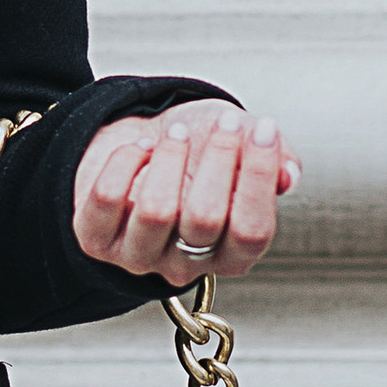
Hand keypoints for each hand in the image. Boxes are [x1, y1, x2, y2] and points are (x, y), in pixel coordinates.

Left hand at [72, 102, 295, 290]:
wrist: (140, 146)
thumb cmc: (197, 154)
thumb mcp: (243, 149)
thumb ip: (275, 162)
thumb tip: (288, 174)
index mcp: (232, 253)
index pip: (253, 231)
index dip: (260, 177)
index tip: (264, 129)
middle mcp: (187, 264)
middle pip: (205, 218)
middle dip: (219, 158)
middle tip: (225, 122)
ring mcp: (139, 257)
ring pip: (156, 211)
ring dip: (170, 157)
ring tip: (177, 131)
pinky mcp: (97, 241)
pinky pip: (108, 198)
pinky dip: (125, 161)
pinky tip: (140, 147)